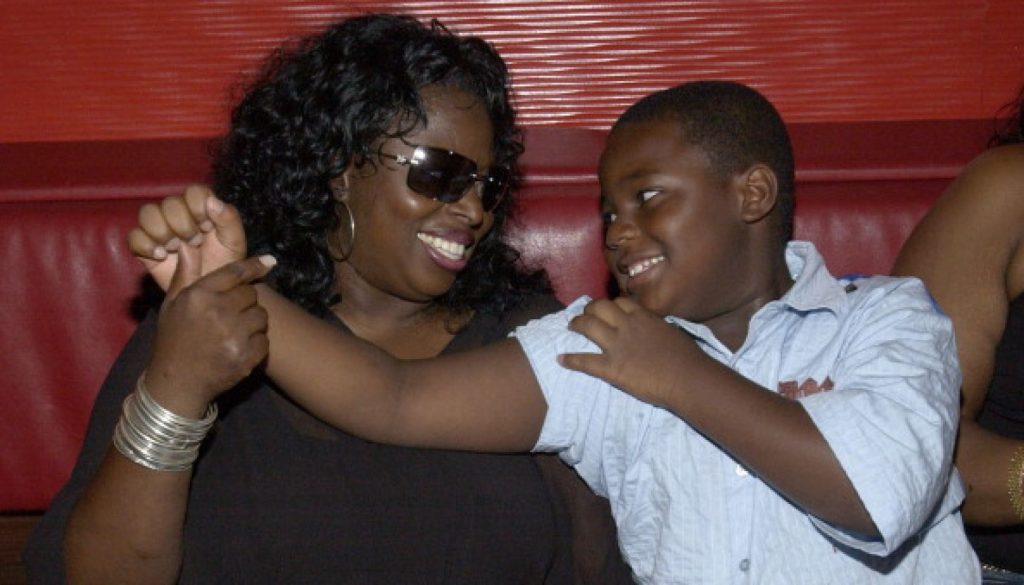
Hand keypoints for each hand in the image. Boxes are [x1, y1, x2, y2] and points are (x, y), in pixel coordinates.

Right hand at [127, 184, 246, 291]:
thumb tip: (212, 201)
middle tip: (195, 242)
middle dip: (183, 224)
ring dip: (162, 231)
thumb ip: (229, 219)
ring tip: (175, 248)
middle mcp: (178, 214)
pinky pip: (134, 237)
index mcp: (202, 207)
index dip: (198, 207)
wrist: (209, 291)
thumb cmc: (224, 264)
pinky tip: (161, 255)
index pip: (193, 191)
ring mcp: (160, 229)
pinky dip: (145, 244)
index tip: (207, 226)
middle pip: (169, 203)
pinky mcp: (145, 247)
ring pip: (147, 214)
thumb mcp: (234, 242)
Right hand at [144, 242, 275, 415]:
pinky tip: (238, 348)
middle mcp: (218, 312)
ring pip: (261, 316)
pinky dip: (256, 344)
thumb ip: (185, 274)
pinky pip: (264, 340)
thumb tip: (190, 245)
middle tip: (230, 314)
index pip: (235, 273)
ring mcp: (234, 335)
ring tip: (233, 331)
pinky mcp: (246, 356)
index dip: (253, 266)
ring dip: (252, 322)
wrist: (177, 382)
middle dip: (244, 302)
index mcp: (199, 296)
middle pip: (251, 294)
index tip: (269, 261)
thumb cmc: (174, 339)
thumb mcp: (172, 305)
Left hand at [559, 297, 700, 407]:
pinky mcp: (611, 368)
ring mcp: (616, 346)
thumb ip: (656, 327)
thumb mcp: (672, 331)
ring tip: (571, 326)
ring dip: (576, 324)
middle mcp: (626, 326)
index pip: (620, 302)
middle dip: (589, 309)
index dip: (610, 304)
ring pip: (588, 326)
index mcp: (643, 316)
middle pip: (599, 307)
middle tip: (585, 315)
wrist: (687, 378)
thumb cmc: (687, 357)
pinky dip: (571, 359)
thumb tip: (653, 327)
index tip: (607, 309)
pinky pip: (585, 361)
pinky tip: (560, 359)